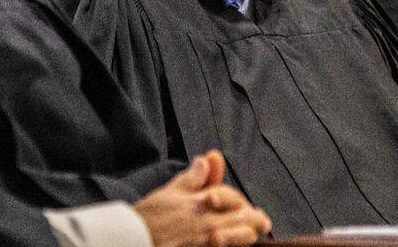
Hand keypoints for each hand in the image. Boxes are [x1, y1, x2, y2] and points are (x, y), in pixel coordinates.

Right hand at [134, 150, 271, 246]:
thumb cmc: (148, 217)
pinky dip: (231, 245)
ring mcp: (207, 242)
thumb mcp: (170, 192)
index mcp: (202, 203)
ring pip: (241, 237)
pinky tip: (233, 244)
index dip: (240, 200)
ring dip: (248, 234)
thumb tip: (208, 159)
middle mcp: (209, 223)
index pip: (233, 197)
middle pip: (246, 218)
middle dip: (256, 219)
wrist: (133, 241)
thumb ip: (193, 177)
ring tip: (253, 233)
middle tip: (264, 222)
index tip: (249, 207)